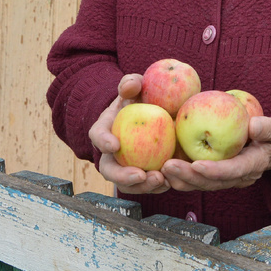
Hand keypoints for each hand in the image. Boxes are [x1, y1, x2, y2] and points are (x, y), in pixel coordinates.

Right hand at [88, 74, 170, 194]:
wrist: (154, 113)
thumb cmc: (141, 99)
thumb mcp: (136, 87)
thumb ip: (132, 83)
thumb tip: (131, 86)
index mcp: (105, 130)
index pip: (98, 136)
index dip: (103, 141)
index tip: (115, 145)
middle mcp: (111, 154)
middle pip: (110, 170)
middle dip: (123, 176)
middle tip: (140, 175)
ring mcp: (127, 167)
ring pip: (129, 184)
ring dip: (143, 186)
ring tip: (160, 180)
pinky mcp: (144, 175)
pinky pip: (148, 185)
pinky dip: (159, 186)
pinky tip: (171, 181)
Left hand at [162, 115, 270, 191]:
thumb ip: (269, 128)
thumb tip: (254, 126)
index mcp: (253, 166)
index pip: (232, 171)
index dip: (215, 170)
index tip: (197, 165)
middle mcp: (238, 177)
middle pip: (211, 182)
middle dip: (189, 177)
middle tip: (168, 166)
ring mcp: (226, 178)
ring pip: (201, 184)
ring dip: (180, 180)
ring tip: (160, 170)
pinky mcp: (216, 174)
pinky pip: (197, 178)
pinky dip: (181, 176)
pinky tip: (162, 168)